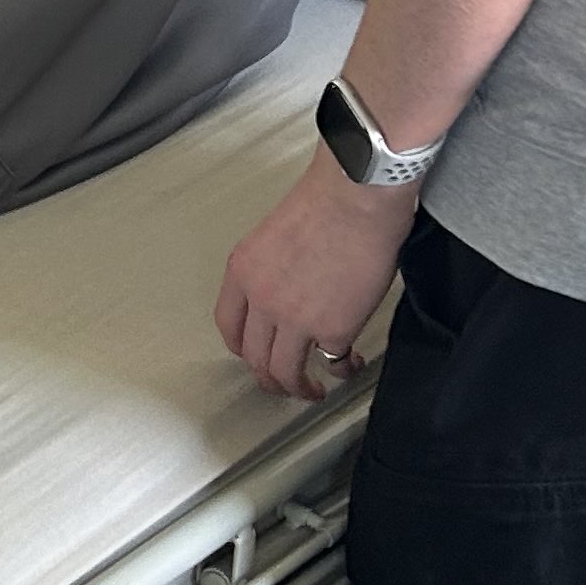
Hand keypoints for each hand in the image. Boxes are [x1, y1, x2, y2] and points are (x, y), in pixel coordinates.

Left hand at [216, 154, 417, 398]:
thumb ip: (271, 267)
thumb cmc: (327, 198)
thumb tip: (286, 290)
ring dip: (298, 388)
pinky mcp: (333, 329)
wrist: (358, 194)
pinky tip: (348, 365)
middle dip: (269, 378)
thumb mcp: (275, 233)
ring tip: (312, 390)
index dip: (241, 348)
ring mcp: (296, 319)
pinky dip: (341, 369)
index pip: (228, 325)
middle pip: (254, 357)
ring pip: (286, 371)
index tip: (251, 355)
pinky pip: (332, 362)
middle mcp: (263, 300)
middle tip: (283, 384)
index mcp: (244, 271)